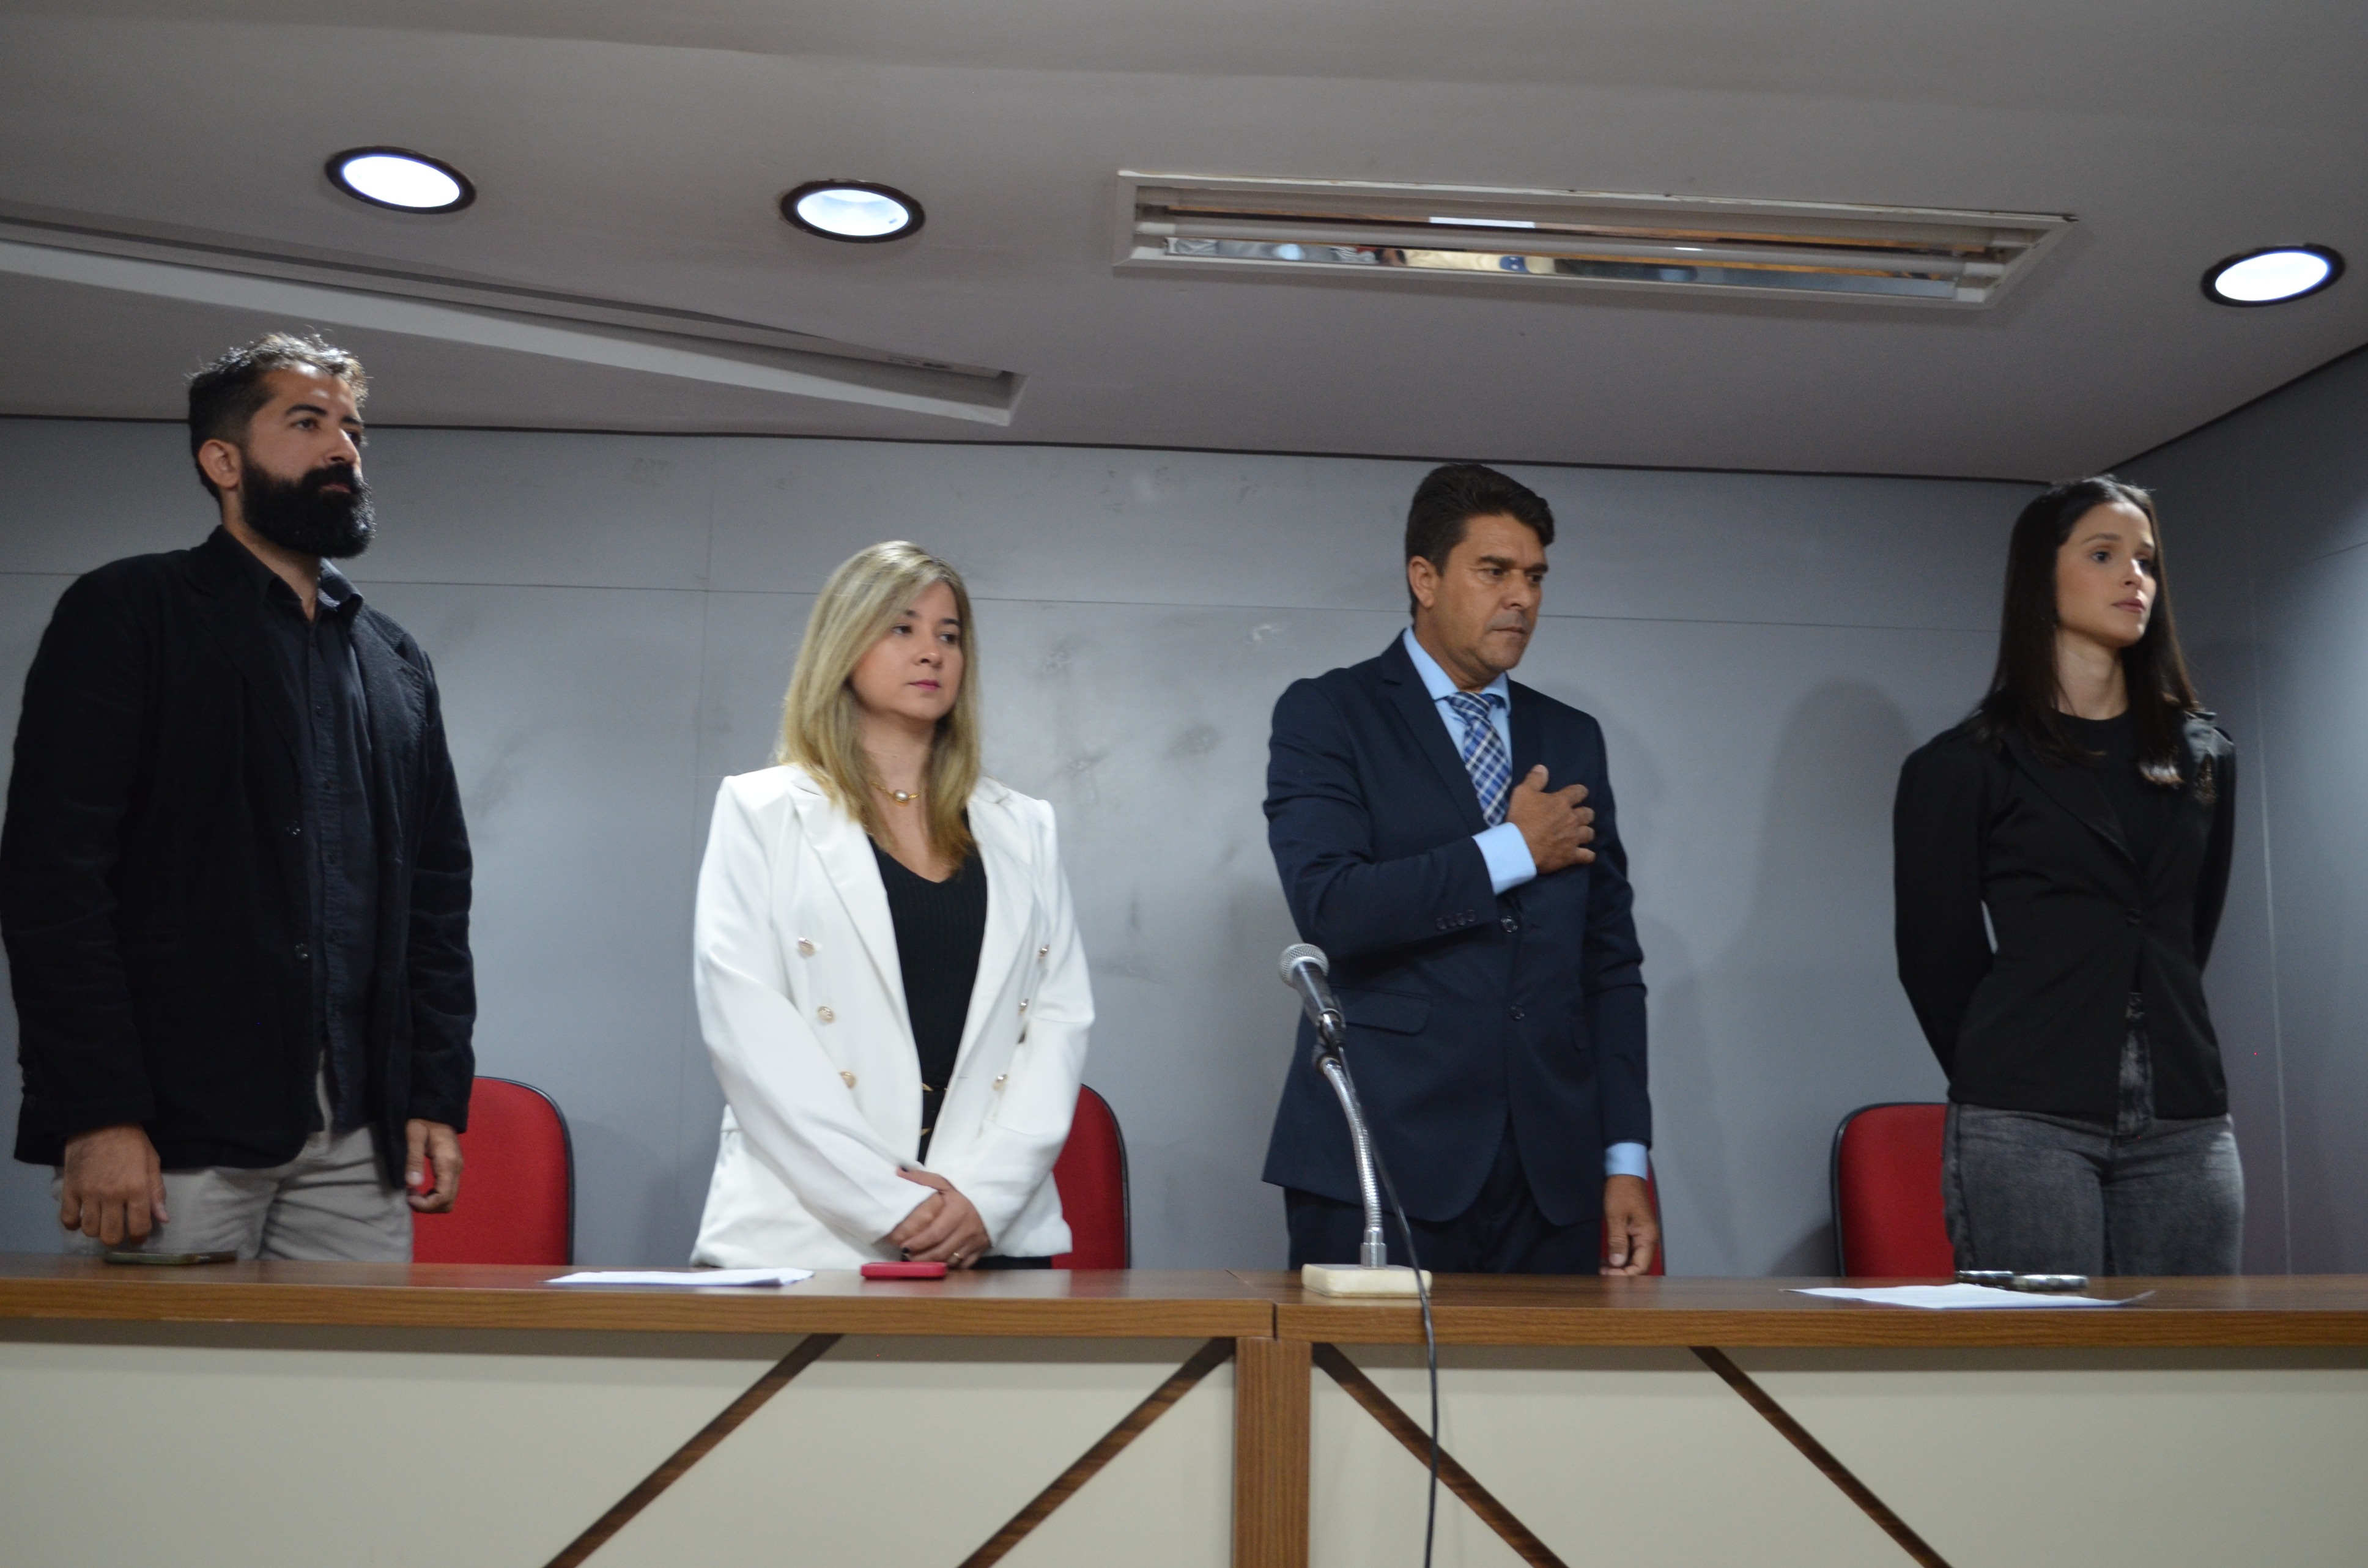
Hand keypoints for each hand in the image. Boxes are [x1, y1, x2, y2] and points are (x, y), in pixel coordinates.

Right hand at [60, 1123, 166, 1244]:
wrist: (100, 1121)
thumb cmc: (132, 1141)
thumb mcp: (152, 1162)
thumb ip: (156, 1192)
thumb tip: (162, 1219)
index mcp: (136, 1189)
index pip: (138, 1226)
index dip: (140, 1236)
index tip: (138, 1236)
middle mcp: (111, 1196)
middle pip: (110, 1234)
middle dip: (117, 1237)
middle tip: (119, 1230)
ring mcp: (88, 1194)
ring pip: (90, 1229)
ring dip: (97, 1230)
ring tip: (102, 1222)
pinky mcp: (69, 1189)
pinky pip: (67, 1218)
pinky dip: (73, 1223)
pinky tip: (81, 1218)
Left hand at [405, 1120, 463, 1212]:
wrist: (437, 1109)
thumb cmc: (423, 1120)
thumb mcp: (413, 1136)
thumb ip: (413, 1159)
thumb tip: (413, 1184)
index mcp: (448, 1162)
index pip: (443, 1197)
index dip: (425, 1204)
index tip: (407, 1196)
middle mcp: (457, 1169)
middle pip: (448, 1202)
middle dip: (428, 1206)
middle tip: (409, 1196)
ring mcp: (457, 1170)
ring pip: (449, 1200)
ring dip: (430, 1203)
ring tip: (412, 1192)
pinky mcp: (453, 1169)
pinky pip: (447, 1192)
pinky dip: (433, 1197)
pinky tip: (419, 1188)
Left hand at [887, 1168, 991, 1268]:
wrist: (993, 1198)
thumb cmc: (963, 1192)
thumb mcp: (945, 1182)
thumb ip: (922, 1179)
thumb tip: (899, 1173)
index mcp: (957, 1212)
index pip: (935, 1233)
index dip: (918, 1243)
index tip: (904, 1247)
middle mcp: (967, 1229)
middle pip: (941, 1251)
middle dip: (922, 1258)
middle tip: (907, 1258)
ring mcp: (975, 1242)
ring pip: (951, 1261)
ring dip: (934, 1264)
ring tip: (919, 1263)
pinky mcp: (981, 1250)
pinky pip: (963, 1265)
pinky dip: (950, 1267)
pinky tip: (939, 1263)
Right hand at [1505, 766, 1595, 873]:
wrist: (1519, 847)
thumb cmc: (1521, 818)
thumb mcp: (1522, 793)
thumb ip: (1534, 779)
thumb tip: (1543, 768)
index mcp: (1562, 802)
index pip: (1579, 792)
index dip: (1580, 792)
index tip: (1578, 794)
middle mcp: (1572, 819)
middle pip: (1588, 813)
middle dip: (1586, 813)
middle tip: (1579, 815)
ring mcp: (1574, 838)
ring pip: (1589, 833)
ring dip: (1586, 832)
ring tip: (1582, 833)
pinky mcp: (1572, 855)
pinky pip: (1588, 855)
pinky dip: (1588, 855)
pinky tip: (1586, 854)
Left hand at [1601, 1173, 1658, 1275]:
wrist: (1622, 1171)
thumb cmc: (1621, 1189)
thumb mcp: (1616, 1216)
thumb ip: (1617, 1241)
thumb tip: (1617, 1263)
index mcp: (1648, 1236)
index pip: (1641, 1267)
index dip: (1625, 1275)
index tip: (1607, 1277)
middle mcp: (1648, 1238)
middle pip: (1638, 1265)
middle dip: (1621, 1273)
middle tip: (1602, 1275)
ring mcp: (1641, 1234)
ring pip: (1633, 1259)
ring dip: (1619, 1266)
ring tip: (1602, 1269)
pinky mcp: (1634, 1230)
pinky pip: (1629, 1250)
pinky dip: (1619, 1257)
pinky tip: (1606, 1259)